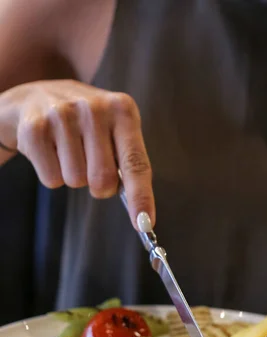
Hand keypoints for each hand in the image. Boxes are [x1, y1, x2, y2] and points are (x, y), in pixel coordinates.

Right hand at [0, 79, 153, 228]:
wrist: (38, 98)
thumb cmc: (87, 126)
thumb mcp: (116, 131)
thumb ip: (130, 164)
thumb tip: (141, 213)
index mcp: (123, 110)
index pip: (136, 163)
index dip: (141, 197)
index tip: (145, 223)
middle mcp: (94, 109)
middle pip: (103, 181)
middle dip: (99, 185)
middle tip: (91, 164)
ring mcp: (62, 115)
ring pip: (76, 181)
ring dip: (73, 176)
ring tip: (68, 150)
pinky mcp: (35, 129)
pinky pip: (51, 179)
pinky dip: (52, 174)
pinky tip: (51, 150)